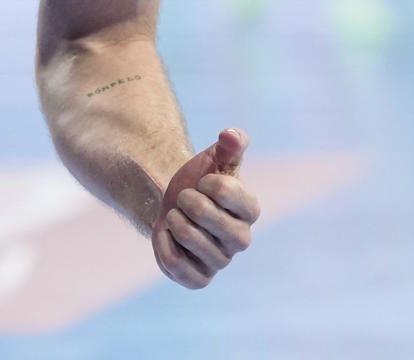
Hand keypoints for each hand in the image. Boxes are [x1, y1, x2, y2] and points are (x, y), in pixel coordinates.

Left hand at [152, 128, 259, 288]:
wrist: (175, 204)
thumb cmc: (200, 180)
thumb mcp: (214, 158)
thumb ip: (230, 144)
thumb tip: (231, 135)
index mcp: (250, 209)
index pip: (228, 192)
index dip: (206, 182)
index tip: (203, 182)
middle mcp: (241, 239)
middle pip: (208, 218)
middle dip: (188, 201)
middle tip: (184, 198)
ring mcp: (221, 261)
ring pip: (190, 240)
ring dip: (174, 220)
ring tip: (175, 215)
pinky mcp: (200, 278)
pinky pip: (178, 267)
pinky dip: (164, 245)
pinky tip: (166, 234)